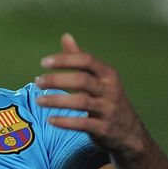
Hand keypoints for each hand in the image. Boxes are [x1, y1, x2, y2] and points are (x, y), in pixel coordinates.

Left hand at [35, 33, 145, 155]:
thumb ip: (80, 59)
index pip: (86, 60)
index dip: (65, 60)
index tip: (43, 62)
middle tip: (38, 82)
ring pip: (82, 102)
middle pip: (82, 80)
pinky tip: (50, 120)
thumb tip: (65, 36)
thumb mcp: (99, 78)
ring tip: (39, 101)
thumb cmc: (107, 99)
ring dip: (57, 100)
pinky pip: (83, 124)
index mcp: (108, 74)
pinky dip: (66, 122)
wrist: (129, 132)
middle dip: (58, 80)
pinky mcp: (104, 128)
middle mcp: (110, 89)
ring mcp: (108, 109)